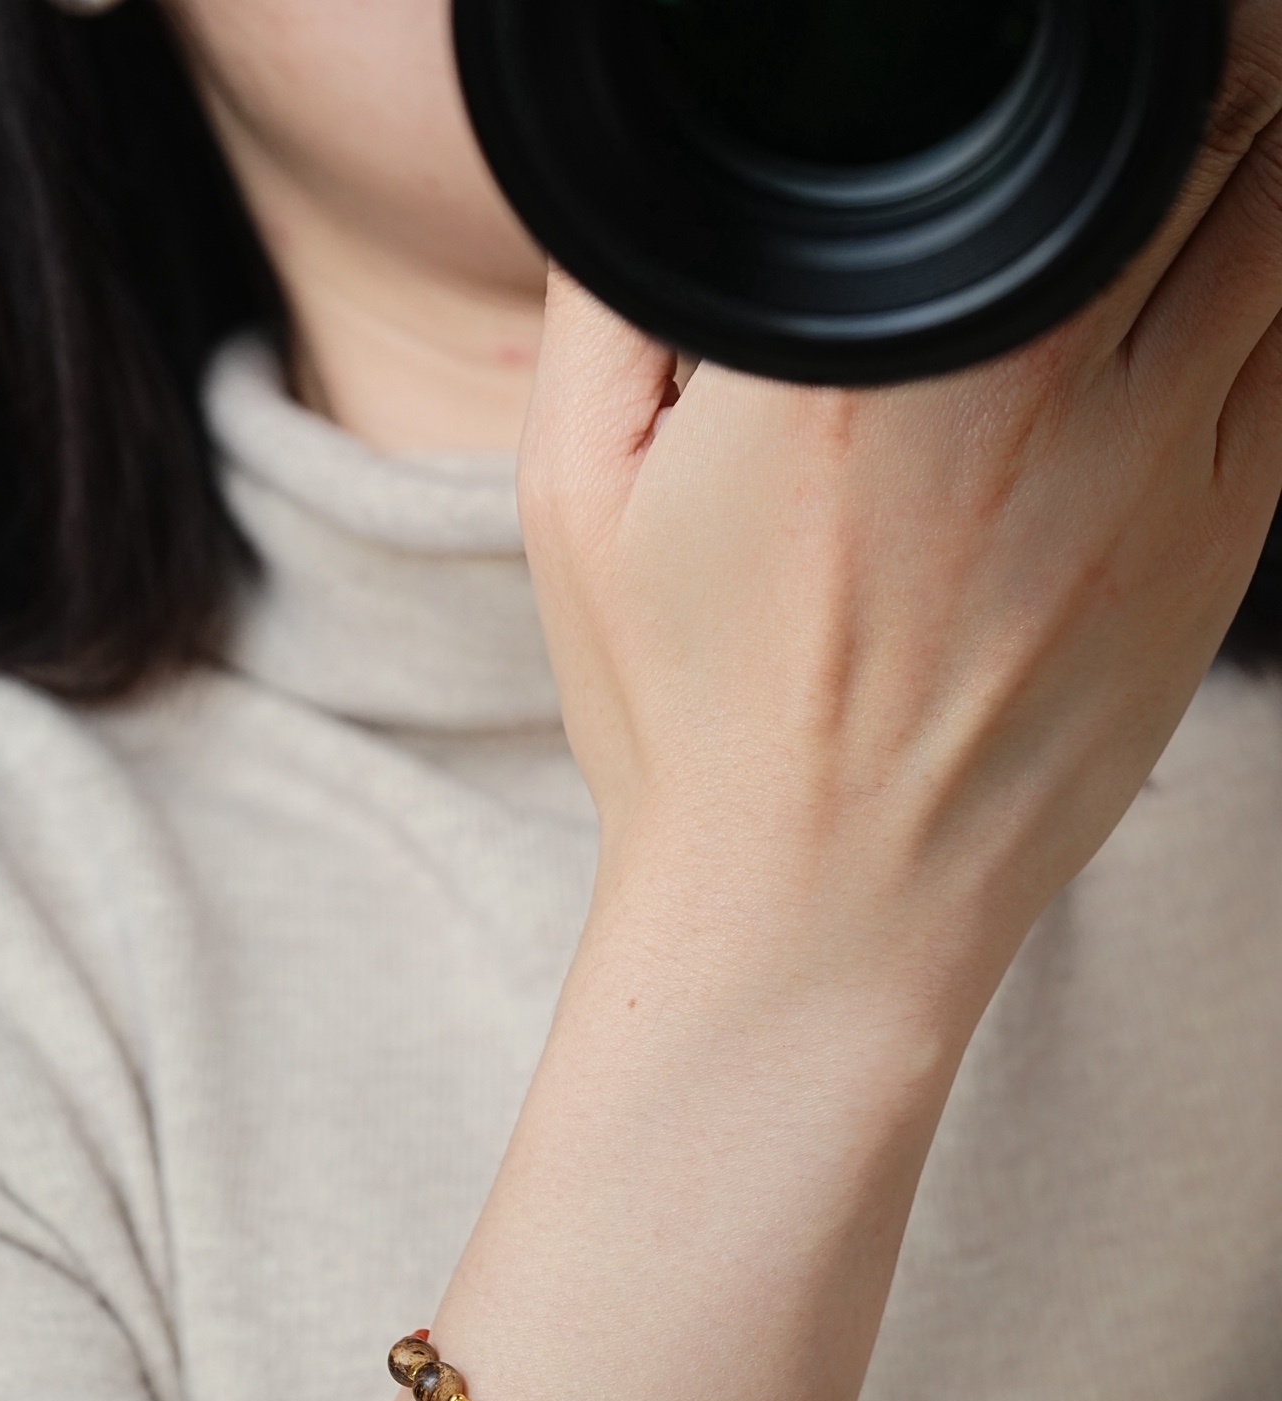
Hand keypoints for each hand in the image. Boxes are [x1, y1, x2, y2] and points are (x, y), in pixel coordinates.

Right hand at [518, 2, 1281, 1023]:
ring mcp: (1152, 464)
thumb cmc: (687, 720)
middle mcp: (1037, 379)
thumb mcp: (578, 494)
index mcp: (871, 345)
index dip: (1059, 43)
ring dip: (1245, 157)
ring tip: (1161, 182)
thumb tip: (680, 155)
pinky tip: (1201, 295)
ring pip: (1277, 211)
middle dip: (1178, 73)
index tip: (1021, 57)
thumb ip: (621, 290)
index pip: (1034, 92)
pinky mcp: (1215, 547)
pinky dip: (1273, 281)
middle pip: (1196, 115)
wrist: (813, 922)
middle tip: (1102, 112)